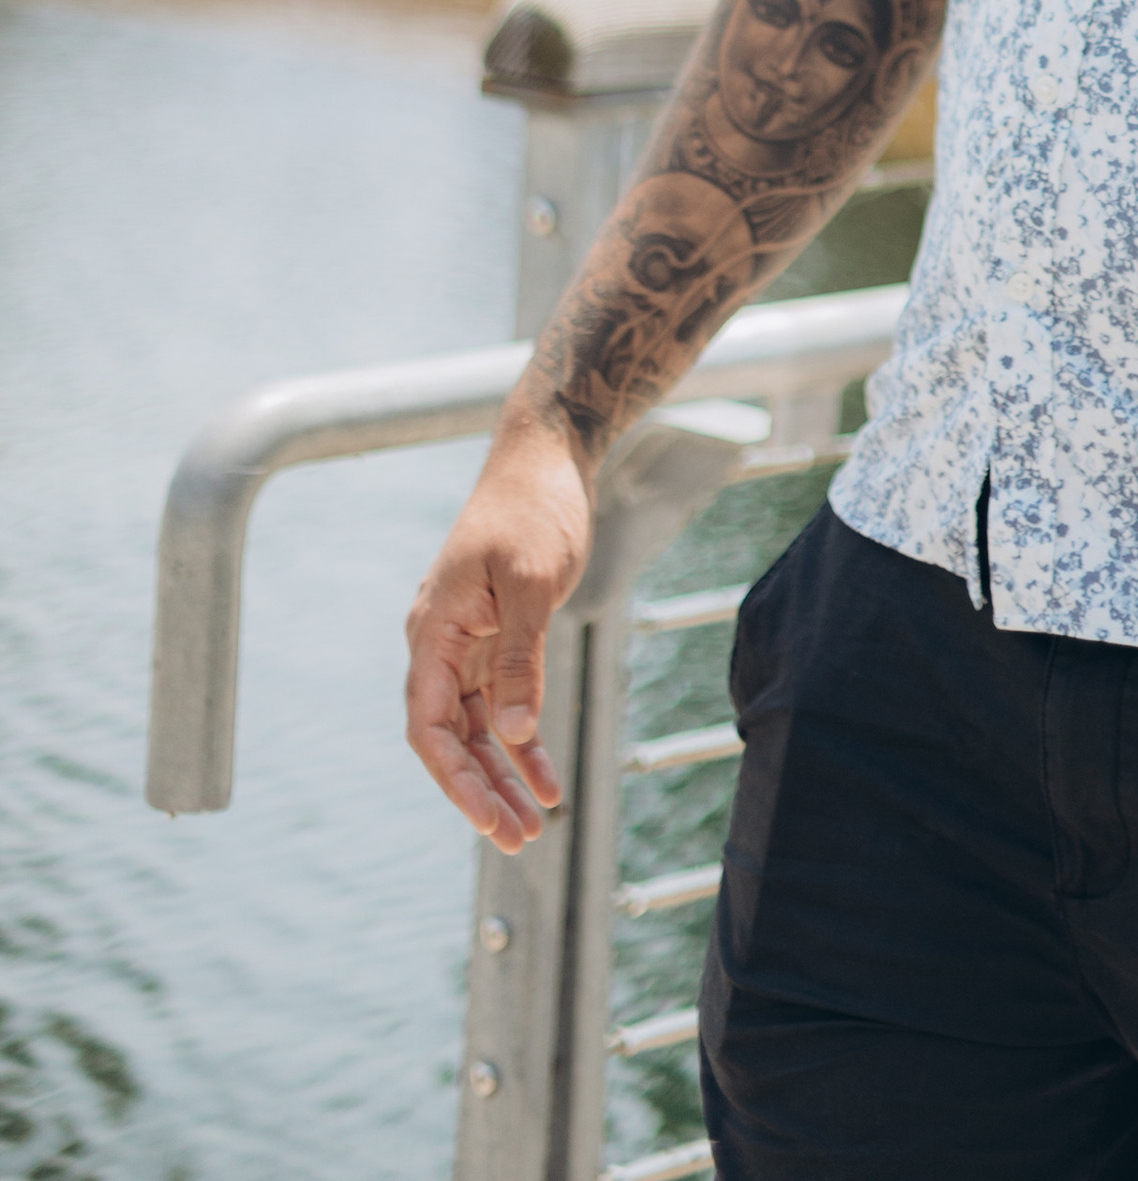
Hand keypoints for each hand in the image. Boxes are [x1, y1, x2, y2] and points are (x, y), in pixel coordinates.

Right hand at [403, 418, 592, 847]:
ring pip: (477, 730)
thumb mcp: (534, 582)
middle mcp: (441, 645)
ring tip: (535, 826)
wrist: (546, 458)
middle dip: (481, 792)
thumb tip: (511, 732)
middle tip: (518, 840)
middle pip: (450, 738)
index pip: (428, 725)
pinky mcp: (496, 640)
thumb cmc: (535, 509)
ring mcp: (467, 645)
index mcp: (434, 631)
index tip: (487, 818)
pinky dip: (523, 742)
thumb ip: (521, 657)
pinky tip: (547, 779)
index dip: (453, 778)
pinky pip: (503, 705)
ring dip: (503, 776)